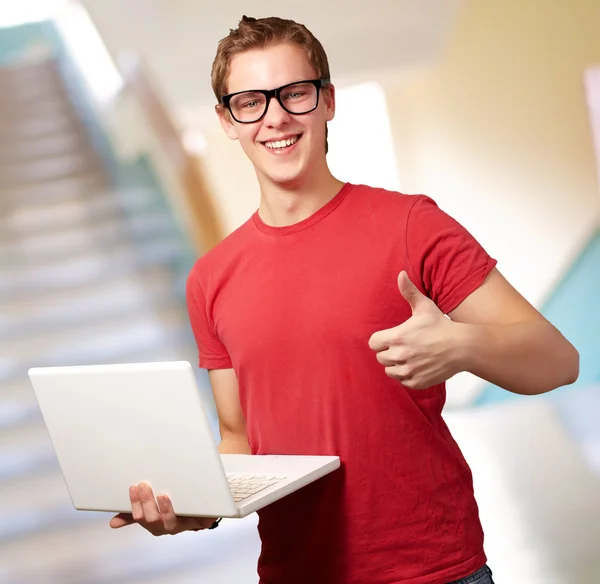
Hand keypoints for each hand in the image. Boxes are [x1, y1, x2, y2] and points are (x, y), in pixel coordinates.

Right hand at [109, 482, 217, 535]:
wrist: (200, 513)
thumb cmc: (173, 511)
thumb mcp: (152, 511)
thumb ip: (134, 514)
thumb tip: (113, 523)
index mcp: (154, 524)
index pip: (139, 517)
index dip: (135, 504)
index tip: (133, 487)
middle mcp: (166, 527)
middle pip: (153, 520)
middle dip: (147, 502)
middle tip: (145, 485)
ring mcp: (183, 525)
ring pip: (170, 522)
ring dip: (165, 509)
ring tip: (163, 495)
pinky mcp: (199, 522)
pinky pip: (196, 520)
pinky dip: (193, 512)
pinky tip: (191, 499)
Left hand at [368, 271, 463, 388]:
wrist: (462, 347)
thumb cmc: (441, 326)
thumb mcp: (424, 307)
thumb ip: (409, 291)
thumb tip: (401, 274)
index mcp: (397, 337)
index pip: (373, 343)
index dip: (380, 339)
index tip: (391, 337)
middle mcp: (400, 355)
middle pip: (380, 357)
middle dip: (388, 351)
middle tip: (403, 345)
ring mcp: (408, 370)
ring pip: (389, 370)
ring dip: (396, 364)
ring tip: (410, 355)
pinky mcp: (416, 382)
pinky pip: (401, 380)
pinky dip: (406, 374)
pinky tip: (417, 365)